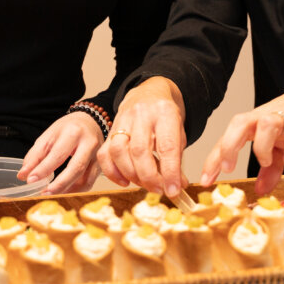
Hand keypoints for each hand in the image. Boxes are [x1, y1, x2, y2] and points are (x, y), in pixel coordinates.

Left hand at [18, 112, 102, 193]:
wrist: (90, 121)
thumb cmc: (68, 128)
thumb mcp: (49, 136)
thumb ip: (35, 155)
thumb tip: (23, 175)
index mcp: (73, 132)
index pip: (58, 154)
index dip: (43, 169)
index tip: (30, 180)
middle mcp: (89, 143)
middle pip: (76, 168)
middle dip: (59, 184)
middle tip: (44, 193)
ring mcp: (98, 155)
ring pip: (85, 179)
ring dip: (67, 190)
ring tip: (52, 194)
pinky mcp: (101, 165)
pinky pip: (90, 183)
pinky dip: (76, 190)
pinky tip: (64, 191)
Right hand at [96, 77, 187, 196]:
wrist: (150, 92)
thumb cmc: (165, 116)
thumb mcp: (179, 131)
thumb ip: (177, 158)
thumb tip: (176, 187)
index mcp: (165, 113)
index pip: (167, 146)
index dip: (170, 172)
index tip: (174, 191)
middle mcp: (142, 114)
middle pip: (140, 150)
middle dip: (149, 177)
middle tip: (159, 189)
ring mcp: (123, 120)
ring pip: (119, 151)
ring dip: (131, 175)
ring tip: (143, 184)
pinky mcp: (110, 129)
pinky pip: (105, 154)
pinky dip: (113, 172)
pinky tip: (125, 180)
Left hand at [200, 61, 283, 194]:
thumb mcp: (282, 145)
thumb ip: (270, 168)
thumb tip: (260, 190)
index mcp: (256, 122)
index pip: (229, 137)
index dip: (214, 158)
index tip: (204, 180)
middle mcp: (267, 117)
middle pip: (239, 123)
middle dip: (228, 146)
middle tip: (226, 168)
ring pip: (266, 125)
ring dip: (262, 147)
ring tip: (267, 162)